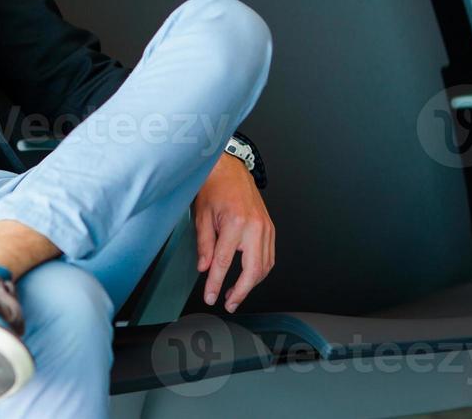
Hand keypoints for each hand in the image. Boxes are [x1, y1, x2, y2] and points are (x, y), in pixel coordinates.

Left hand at [194, 153, 274, 312]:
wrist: (230, 168)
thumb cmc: (214, 187)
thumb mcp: (201, 215)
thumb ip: (204, 245)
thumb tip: (204, 268)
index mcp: (235, 223)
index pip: (223, 263)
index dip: (216, 284)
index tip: (211, 297)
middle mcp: (255, 227)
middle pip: (253, 271)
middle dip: (241, 292)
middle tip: (229, 303)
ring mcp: (266, 228)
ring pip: (265, 267)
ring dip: (251, 284)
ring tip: (235, 293)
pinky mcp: (270, 228)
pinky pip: (269, 257)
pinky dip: (260, 271)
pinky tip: (248, 277)